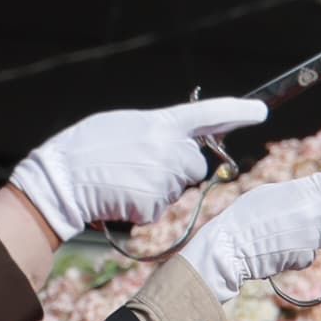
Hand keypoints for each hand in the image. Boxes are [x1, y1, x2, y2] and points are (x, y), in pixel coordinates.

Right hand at [10, 96, 265, 237]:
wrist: (59, 180)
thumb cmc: (85, 148)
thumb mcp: (123, 124)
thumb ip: (155, 130)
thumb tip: (174, 139)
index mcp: (160, 124)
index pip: (208, 115)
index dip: (237, 112)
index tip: (261, 111)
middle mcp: (167, 150)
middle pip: (195, 165)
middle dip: (179, 169)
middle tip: (143, 166)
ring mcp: (162, 180)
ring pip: (177, 188)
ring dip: (158, 186)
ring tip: (123, 177)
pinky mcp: (153, 206)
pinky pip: (159, 208)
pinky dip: (142, 205)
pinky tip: (119, 194)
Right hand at [183, 162, 320, 298]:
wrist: (230, 246)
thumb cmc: (246, 215)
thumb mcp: (274, 192)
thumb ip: (301, 193)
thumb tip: (316, 200)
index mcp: (308, 188)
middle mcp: (316, 211)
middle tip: (310, 219)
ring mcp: (314, 236)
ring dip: (309, 236)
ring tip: (280, 233)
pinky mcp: (307, 257)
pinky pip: (311, 255)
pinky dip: (298, 253)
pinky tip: (278, 248)